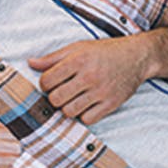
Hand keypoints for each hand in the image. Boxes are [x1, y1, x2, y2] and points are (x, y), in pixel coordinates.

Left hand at [28, 36, 155, 124]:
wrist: (137, 56)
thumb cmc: (104, 51)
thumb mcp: (78, 48)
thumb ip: (53, 58)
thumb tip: (30, 63)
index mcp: (78, 60)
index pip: (46, 81)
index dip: (45, 83)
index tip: (52, 82)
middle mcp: (89, 76)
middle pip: (56, 99)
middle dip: (55, 97)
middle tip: (62, 91)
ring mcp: (101, 92)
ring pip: (69, 112)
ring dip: (68, 107)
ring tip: (74, 98)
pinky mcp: (112, 104)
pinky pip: (87, 119)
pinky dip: (84, 115)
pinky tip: (86, 105)